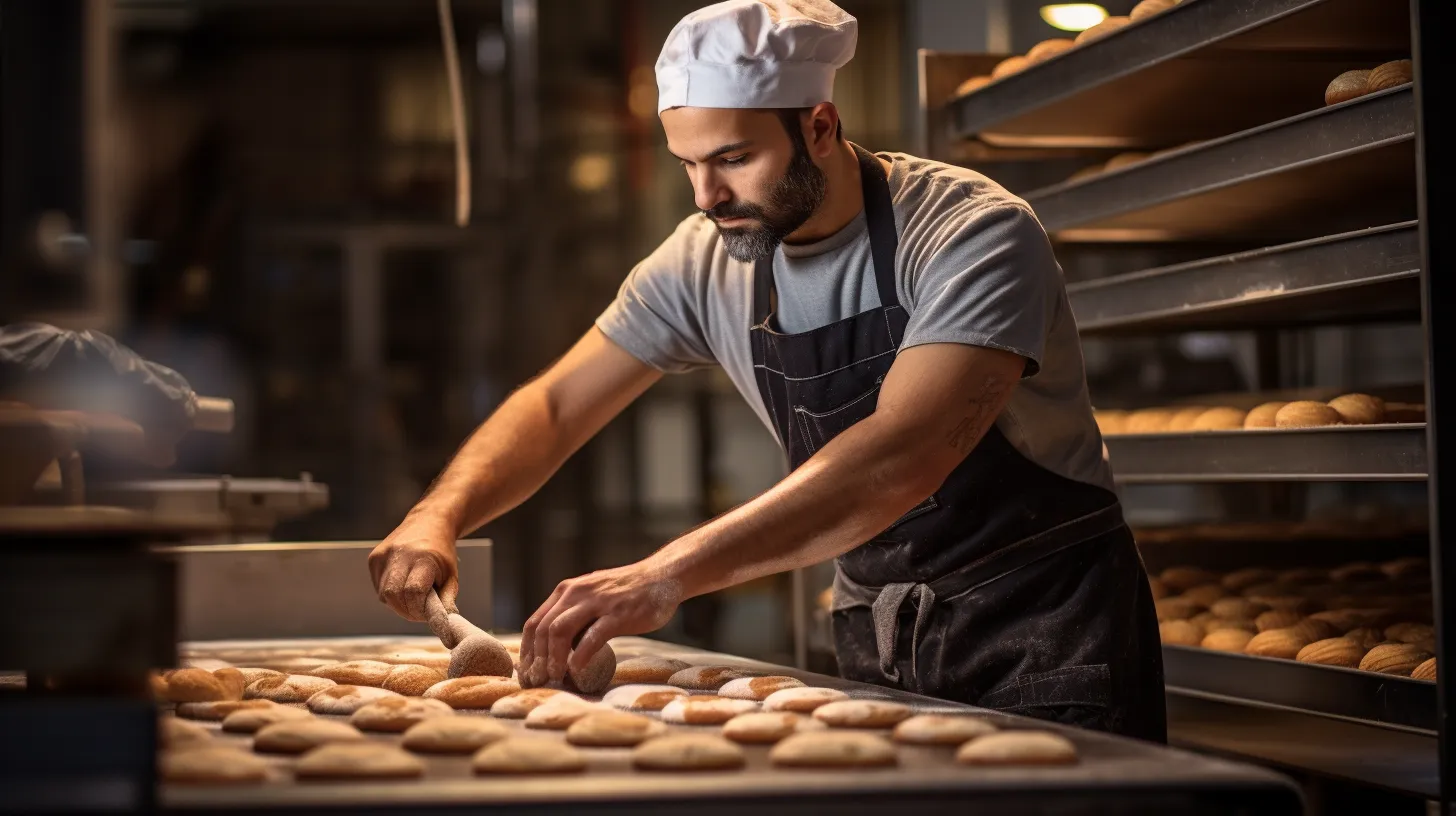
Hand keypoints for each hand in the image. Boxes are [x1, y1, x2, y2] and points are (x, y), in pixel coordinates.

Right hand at [368, 514, 459, 621]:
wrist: (428, 523)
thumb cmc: (442, 553)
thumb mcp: (451, 576)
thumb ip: (446, 601)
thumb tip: (443, 626)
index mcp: (423, 558)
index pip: (413, 592)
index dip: (418, 609)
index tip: (427, 614)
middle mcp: (400, 554)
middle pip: (393, 595)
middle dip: (405, 611)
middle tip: (418, 612)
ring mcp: (384, 554)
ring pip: (383, 594)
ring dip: (397, 604)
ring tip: (412, 598)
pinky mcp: (374, 557)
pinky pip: (378, 586)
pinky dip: (389, 594)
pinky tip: (402, 585)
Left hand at [521, 561, 682, 684]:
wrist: (662, 576)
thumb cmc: (626, 593)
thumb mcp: (591, 597)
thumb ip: (574, 616)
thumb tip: (555, 650)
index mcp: (566, 591)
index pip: (534, 623)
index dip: (526, 651)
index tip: (527, 673)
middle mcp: (576, 593)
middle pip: (542, 629)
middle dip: (537, 659)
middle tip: (539, 682)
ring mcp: (597, 602)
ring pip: (560, 630)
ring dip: (553, 658)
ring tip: (555, 677)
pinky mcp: (618, 614)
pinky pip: (593, 636)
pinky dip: (581, 655)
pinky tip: (577, 669)